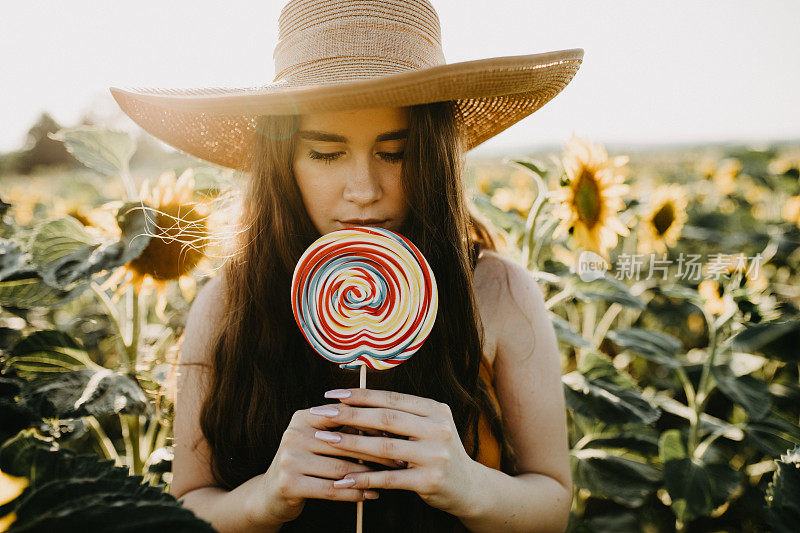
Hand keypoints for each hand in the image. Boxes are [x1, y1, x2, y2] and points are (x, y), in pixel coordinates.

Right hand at [247, 406, 403, 526]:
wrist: (270, 494)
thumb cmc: (306, 463)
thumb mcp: (318, 440)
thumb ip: (342, 429)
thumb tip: (387, 425)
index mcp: (303, 417)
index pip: (342, 417)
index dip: (371, 425)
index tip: (398, 434)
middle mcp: (293, 434)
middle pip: (344, 443)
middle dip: (375, 453)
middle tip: (400, 459)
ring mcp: (289, 459)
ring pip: (340, 468)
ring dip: (368, 476)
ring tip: (389, 478)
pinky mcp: (289, 483)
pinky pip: (331, 489)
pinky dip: (354, 493)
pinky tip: (370, 495)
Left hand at [310, 388, 479, 515]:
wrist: (469, 487)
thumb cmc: (437, 452)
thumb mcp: (428, 427)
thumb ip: (400, 416)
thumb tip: (353, 404)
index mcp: (435, 409)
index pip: (391, 398)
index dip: (360, 395)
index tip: (332, 394)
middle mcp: (438, 428)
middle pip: (385, 419)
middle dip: (349, 415)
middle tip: (321, 413)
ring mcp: (435, 455)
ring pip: (384, 447)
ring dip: (350, 444)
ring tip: (324, 440)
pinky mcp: (429, 481)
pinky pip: (389, 478)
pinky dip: (364, 478)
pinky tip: (343, 478)